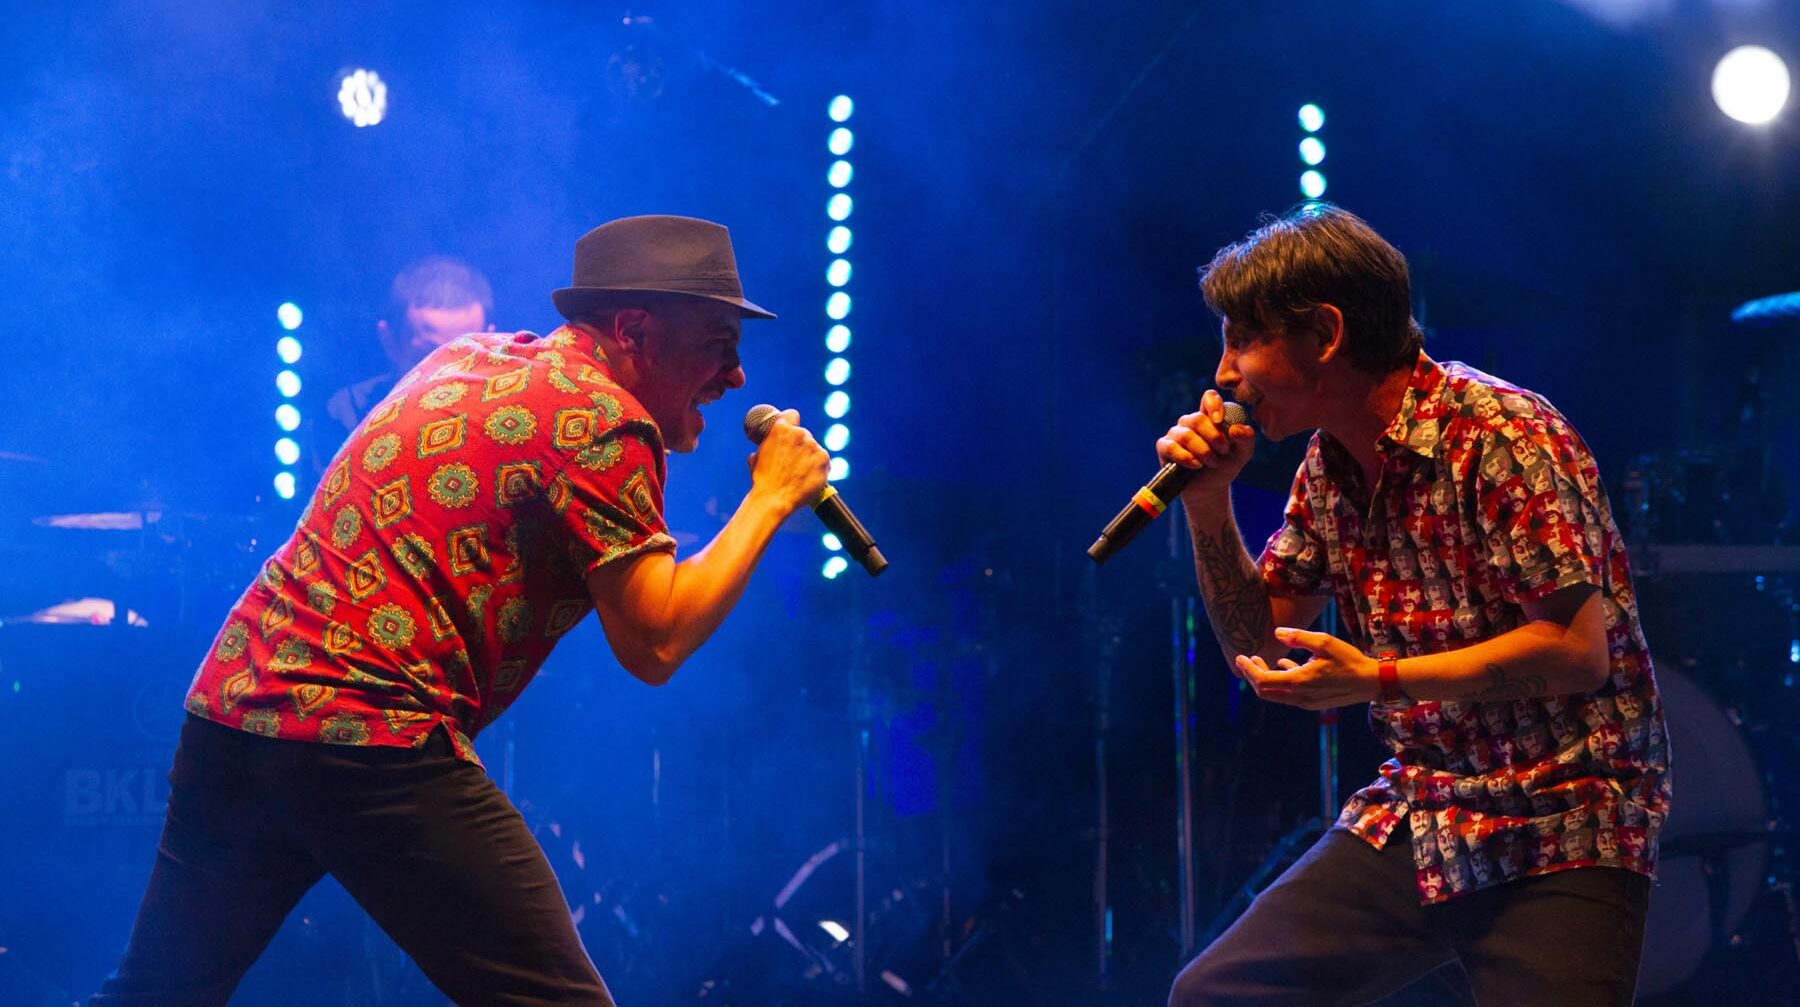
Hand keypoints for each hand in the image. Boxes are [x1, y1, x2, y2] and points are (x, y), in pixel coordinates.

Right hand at [747, 409, 829, 516]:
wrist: (774, 498)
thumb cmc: (763, 480)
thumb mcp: (756, 457)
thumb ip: (766, 445)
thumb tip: (767, 446)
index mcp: (781, 429)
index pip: (792, 414)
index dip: (791, 422)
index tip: (790, 431)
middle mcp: (800, 434)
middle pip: (804, 434)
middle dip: (799, 445)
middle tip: (793, 460)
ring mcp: (814, 446)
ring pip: (813, 448)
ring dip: (809, 456)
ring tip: (799, 473)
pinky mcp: (824, 459)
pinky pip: (823, 460)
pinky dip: (818, 467)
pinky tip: (809, 477)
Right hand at [1155, 389, 1255, 501]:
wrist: (1210, 489)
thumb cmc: (1225, 466)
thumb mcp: (1243, 454)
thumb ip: (1246, 439)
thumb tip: (1236, 429)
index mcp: (1209, 417)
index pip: (1208, 398)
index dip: (1213, 404)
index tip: (1220, 420)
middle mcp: (1191, 422)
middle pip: (1197, 419)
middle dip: (1213, 437)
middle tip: (1223, 452)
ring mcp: (1176, 433)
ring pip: (1185, 435)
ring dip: (1202, 451)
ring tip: (1212, 463)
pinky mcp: (1164, 447)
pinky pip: (1170, 447)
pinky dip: (1185, 457)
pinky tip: (1196, 466)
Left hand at [1234, 626, 1377, 710]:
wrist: (1372, 682)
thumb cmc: (1349, 660)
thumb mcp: (1325, 642)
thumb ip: (1299, 637)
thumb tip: (1277, 633)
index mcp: (1299, 682)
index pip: (1263, 680)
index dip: (1248, 669)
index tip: (1240, 656)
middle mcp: (1299, 696)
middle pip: (1264, 691)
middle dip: (1252, 675)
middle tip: (1246, 658)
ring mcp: (1306, 702)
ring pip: (1275, 694)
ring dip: (1265, 678)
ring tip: (1260, 660)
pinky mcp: (1313, 702)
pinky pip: (1289, 695)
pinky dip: (1281, 681)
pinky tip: (1284, 664)